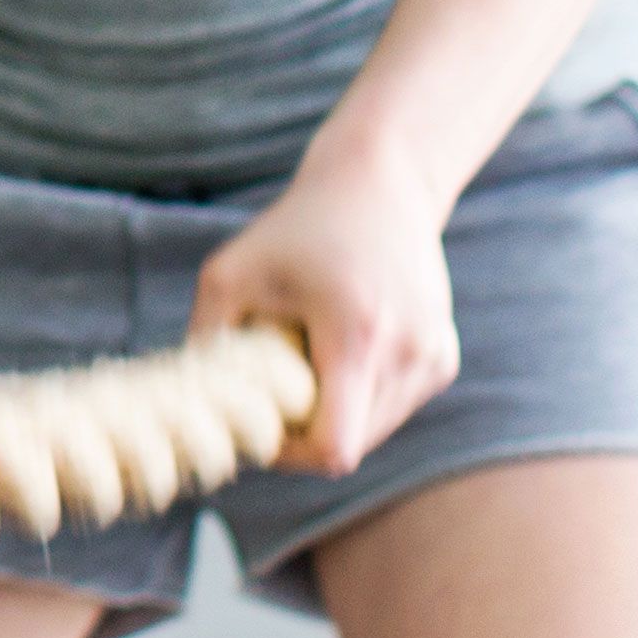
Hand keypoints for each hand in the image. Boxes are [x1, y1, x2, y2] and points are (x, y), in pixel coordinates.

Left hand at [186, 154, 462, 476]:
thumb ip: (205, 343)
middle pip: (351, 445)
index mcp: (358, 336)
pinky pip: (393, 407)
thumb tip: (195, 408)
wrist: (380, 183)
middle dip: (306, 432)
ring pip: (374, 431)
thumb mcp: (229, 273)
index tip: (260, 422)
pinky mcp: (443, 358)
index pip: (333, 449)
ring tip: (309, 359)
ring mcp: (433, 358)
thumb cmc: (297, 227)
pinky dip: (361, 396)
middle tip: (273, 390)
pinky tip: (342, 349)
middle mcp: (408, 354)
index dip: (288, 454)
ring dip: (335, 413)